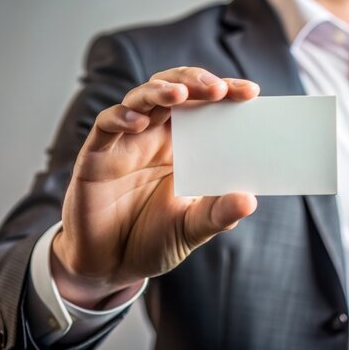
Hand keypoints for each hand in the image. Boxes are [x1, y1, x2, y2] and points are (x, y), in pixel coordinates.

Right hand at [52, 67, 259, 308]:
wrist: (111, 268)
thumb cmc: (154, 241)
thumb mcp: (192, 229)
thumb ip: (218, 214)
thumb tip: (249, 200)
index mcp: (184, 147)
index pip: (206, 107)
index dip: (226, 93)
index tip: (251, 93)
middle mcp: (156, 137)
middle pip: (175, 90)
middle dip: (195, 82)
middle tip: (218, 89)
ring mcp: (126, 142)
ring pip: (141, 98)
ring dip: (160, 91)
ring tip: (180, 94)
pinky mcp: (97, 155)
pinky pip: (106, 125)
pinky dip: (121, 117)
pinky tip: (139, 122)